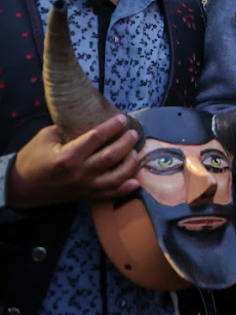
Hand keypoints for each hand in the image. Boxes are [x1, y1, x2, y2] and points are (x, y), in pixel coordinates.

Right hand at [8, 115, 138, 208]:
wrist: (21, 187)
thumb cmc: (32, 158)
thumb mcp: (45, 137)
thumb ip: (68, 128)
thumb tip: (89, 119)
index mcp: (68, 156)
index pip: (97, 138)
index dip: (112, 126)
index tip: (123, 118)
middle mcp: (79, 173)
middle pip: (111, 156)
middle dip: (126, 143)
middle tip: (133, 133)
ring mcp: (84, 186)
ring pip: (116, 177)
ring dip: (130, 164)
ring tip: (135, 152)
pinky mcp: (85, 196)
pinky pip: (109, 194)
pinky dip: (124, 189)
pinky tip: (135, 181)